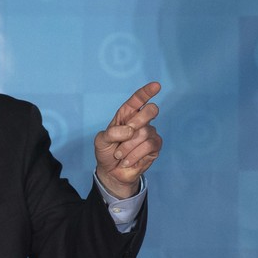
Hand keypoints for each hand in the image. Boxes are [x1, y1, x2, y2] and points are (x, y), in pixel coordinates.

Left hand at [94, 82, 162, 198]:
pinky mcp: (155, 147)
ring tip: (120, 155)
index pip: (138, 99)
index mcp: (127, 115)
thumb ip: (112, 133)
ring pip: (144, 133)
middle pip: (150, 111)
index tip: (156, 85)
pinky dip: (134, 155)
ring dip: (127, 147)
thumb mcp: (101, 141)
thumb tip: (130, 130)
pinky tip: (127, 160)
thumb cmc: (107, 152)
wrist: (111, 171)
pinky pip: (148, 146)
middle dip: (138, 120)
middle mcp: (140, 121)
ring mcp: (149, 133)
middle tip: (128, 133)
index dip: (146, 92)